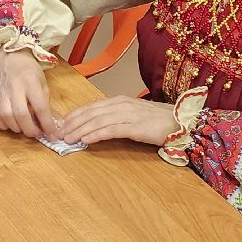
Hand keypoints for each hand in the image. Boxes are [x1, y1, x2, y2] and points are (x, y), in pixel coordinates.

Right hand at [0, 48, 59, 138]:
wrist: (13, 58)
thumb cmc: (31, 72)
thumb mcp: (43, 84)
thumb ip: (46, 104)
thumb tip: (52, 125)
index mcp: (31, 83)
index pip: (40, 107)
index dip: (47, 124)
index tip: (53, 133)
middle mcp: (15, 88)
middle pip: (21, 114)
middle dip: (30, 129)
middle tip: (37, 133)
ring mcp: (3, 93)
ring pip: (6, 116)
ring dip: (17, 128)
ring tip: (25, 128)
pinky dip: (2, 125)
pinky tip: (11, 124)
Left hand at [58, 95, 177, 146]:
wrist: (182, 121)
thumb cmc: (158, 120)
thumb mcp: (133, 115)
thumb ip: (116, 117)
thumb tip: (96, 125)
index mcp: (119, 101)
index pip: (91, 107)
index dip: (74, 115)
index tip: (62, 124)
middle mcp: (121, 105)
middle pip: (90, 113)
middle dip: (72, 123)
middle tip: (59, 133)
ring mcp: (128, 115)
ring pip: (97, 121)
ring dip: (80, 130)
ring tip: (68, 138)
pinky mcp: (135, 127)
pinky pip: (111, 130)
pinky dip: (96, 135)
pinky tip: (85, 140)